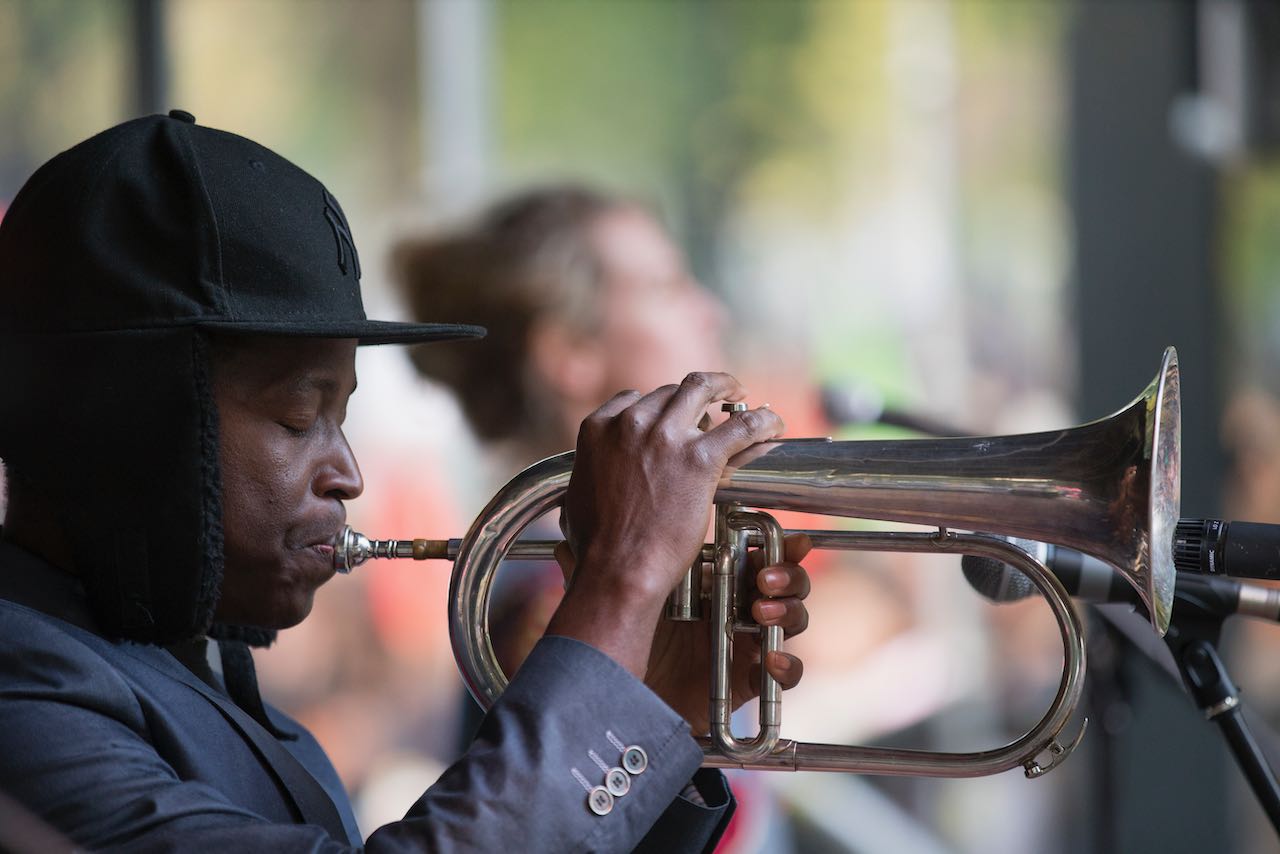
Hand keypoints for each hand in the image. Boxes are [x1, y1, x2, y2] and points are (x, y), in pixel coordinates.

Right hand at [545, 372, 783, 678]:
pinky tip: (774, 423)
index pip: (635, 398)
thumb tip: (590, 482)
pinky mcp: (701, 458)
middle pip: (672, 391)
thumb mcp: (578, 496)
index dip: (659, 406)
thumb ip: (591, 475)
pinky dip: (762, 419)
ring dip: (726, 387)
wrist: (618, 570)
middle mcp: (631, 423)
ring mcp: (666, 437)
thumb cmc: (596, 547)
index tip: (674, 415)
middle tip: (715, 403)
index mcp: (598, 429)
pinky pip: (743, 425)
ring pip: (704, 388)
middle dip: (695, 396)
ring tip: (740, 395)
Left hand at [552, 534, 810, 734]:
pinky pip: (787, 673)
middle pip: (782, 580)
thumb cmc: (615, 650)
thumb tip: (563, 545)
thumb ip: (589, 576)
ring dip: (790, 610)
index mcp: (707, 579)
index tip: (786, 538)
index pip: (753, 551)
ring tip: (762, 612)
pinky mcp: (747, 682)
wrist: (618, 712)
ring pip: (792, 618)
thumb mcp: (604, 608)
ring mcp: (743, 643)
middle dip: (786, 573)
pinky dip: (787, 665)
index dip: (775, 542)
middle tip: (763, 579)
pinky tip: (769, 659)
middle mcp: (731, 606)